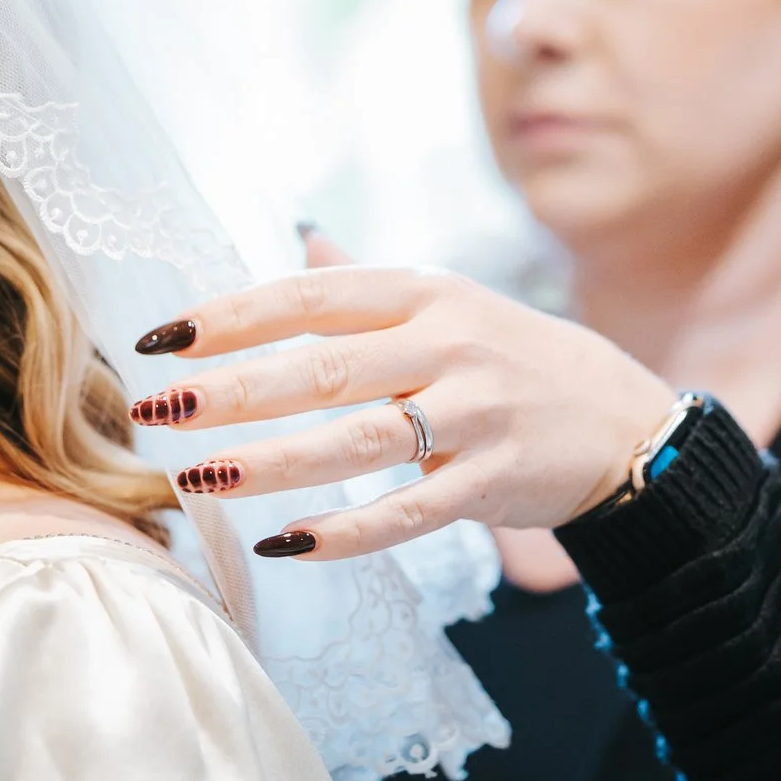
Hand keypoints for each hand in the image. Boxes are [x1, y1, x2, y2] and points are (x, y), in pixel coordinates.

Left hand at [136, 255, 678, 560]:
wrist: (624, 420)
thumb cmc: (511, 357)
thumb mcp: (447, 301)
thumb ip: (367, 281)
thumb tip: (300, 237)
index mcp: (423, 293)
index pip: (312, 296)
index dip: (233, 316)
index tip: (161, 338)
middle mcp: (446, 345)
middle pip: (322, 367)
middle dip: (232, 389)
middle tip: (156, 409)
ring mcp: (473, 415)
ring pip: (357, 441)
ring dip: (273, 463)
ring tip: (200, 478)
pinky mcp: (490, 483)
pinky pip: (408, 512)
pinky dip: (346, 532)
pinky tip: (284, 543)